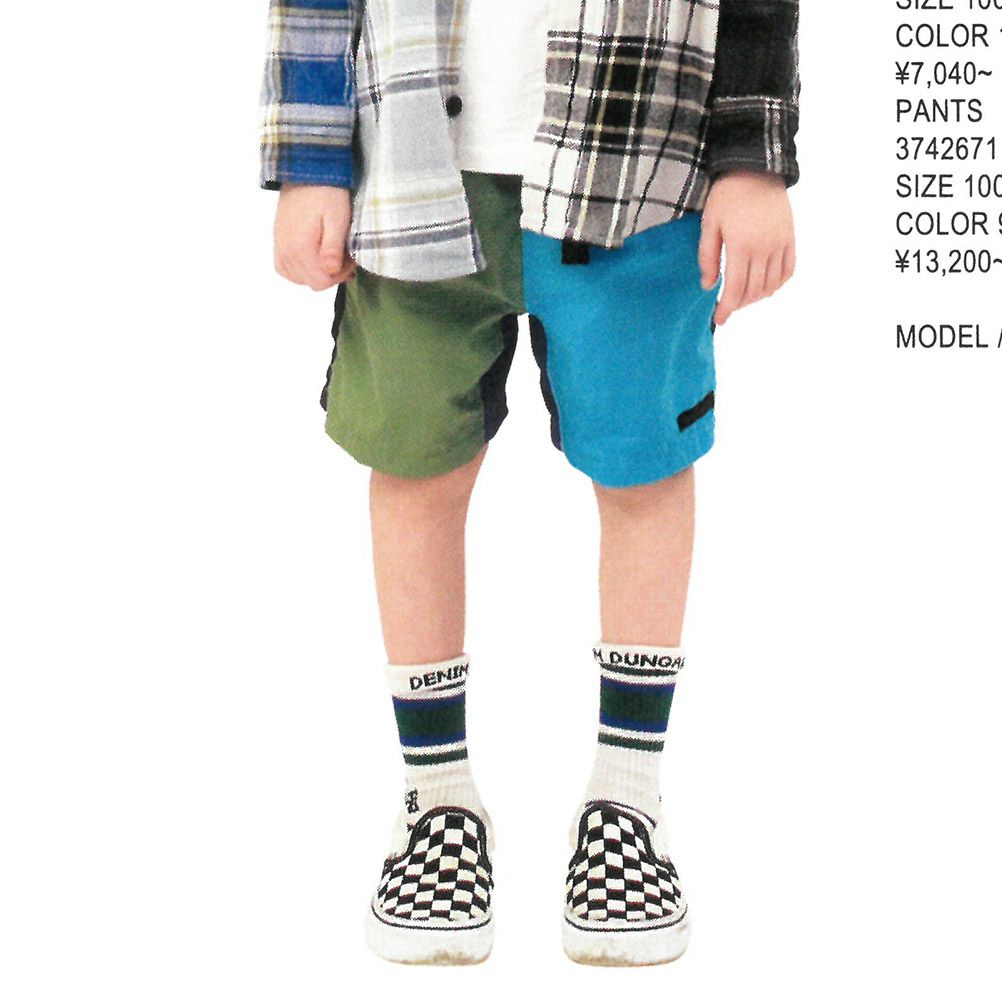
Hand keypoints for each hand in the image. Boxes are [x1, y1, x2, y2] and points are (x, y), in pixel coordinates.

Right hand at [274, 184, 354, 289]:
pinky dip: (299, 268)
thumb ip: (333, 248)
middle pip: (311, 282)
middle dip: (331, 275)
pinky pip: (285, 268)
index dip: (339, 276)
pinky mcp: (277, 241)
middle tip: (344, 257)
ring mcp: (279, 246)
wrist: (305, 170)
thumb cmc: (327, 193)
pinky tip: (313, 258)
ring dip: (316, 272)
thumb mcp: (337, 219)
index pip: (321, 283)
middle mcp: (286, 251)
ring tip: (330, 255)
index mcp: (301, 248)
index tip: (350, 260)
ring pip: (298, 278)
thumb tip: (330, 271)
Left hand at [698, 171, 795, 326]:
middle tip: (727, 307)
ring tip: (742, 298)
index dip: (727, 308)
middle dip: (739, 304)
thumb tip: (708, 286)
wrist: (756, 169)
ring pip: (771, 284)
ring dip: (756, 297)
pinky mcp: (790, 238)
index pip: (736, 288)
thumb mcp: (709, 225)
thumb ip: (708, 258)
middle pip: (754, 290)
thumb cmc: (726, 196)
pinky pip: (788, 270)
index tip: (719, 319)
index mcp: (741, 245)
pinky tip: (765, 287)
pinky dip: (777, 284)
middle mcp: (765, 248)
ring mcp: (781, 244)